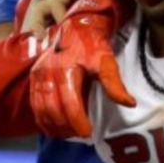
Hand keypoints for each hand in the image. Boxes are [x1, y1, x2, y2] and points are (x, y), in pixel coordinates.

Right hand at [29, 0, 135, 138]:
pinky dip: (42, 118)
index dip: (78, 122)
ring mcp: (38, 75)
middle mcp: (48, 73)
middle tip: (80, 136)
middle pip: (53, 109)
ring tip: (67, 134)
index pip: (70, 104)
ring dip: (53, 125)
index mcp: (66, 69)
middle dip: (66, 127)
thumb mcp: (106, 62)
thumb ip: (115, 84)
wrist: (76, 27)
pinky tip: (53, 128)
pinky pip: (34, 103)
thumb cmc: (93, 46)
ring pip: (41, 109)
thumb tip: (129, 104)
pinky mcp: (34, 77)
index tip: (88, 133)